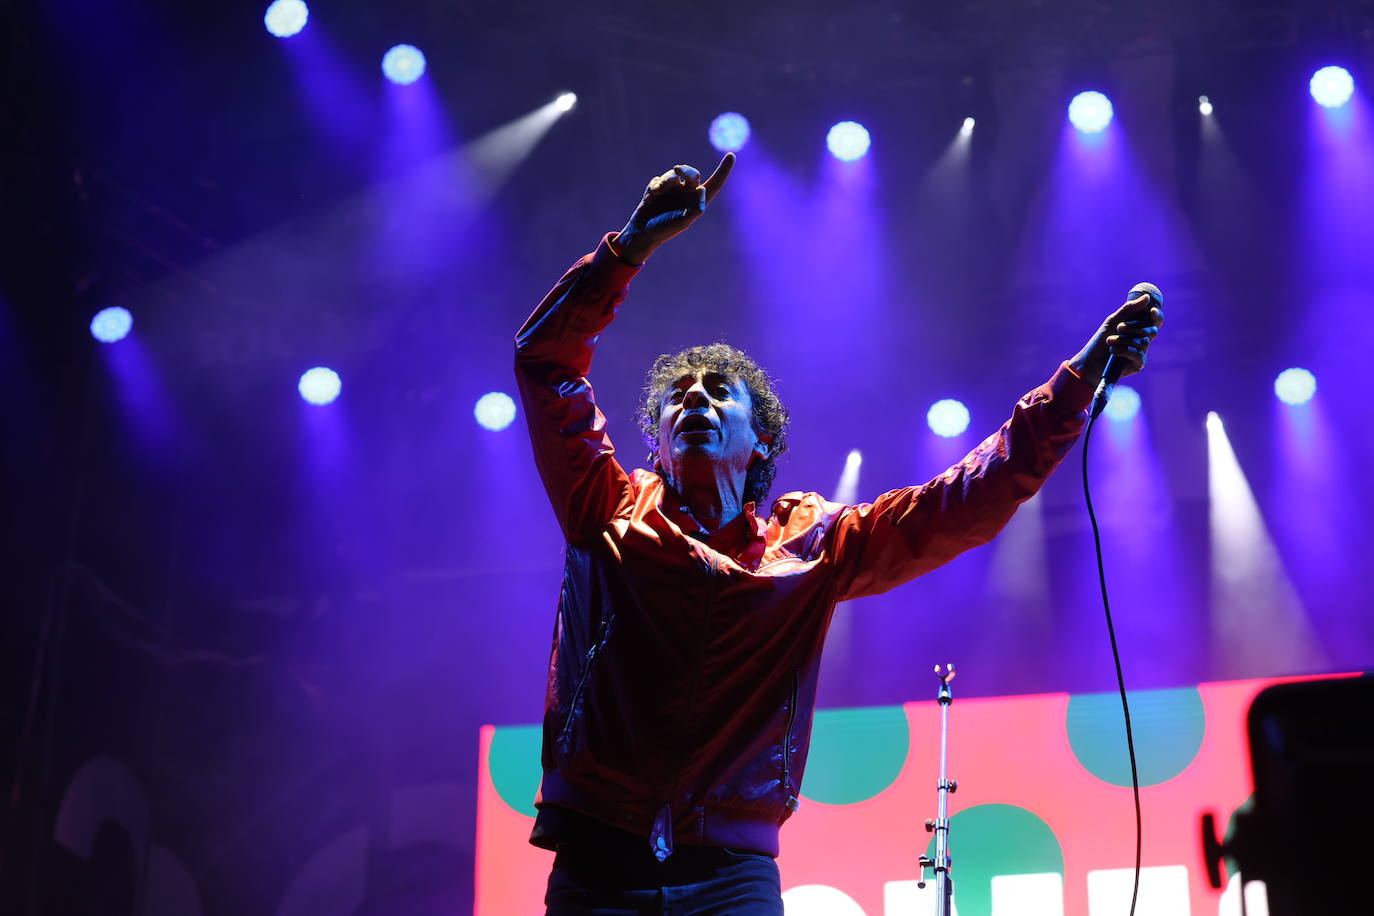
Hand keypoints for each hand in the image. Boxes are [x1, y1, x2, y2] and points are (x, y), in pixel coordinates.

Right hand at [612, 153, 734, 264]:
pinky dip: (654, 187)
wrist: (642, 232)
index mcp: (697, 201)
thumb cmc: (664, 230)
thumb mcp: (681, 222)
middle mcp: (687, 193)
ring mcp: (673, 189)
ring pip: (673, 175)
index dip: (723, 170)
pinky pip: (658, 179)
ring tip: (656, 193)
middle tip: (677, 169)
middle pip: (692, 173)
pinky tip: (649, 199)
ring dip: (665, 181)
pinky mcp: (658, 188)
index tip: (731, 155)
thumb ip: (693, 208)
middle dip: (685, 170)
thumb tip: (703, 189)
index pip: (715, 183)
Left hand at [1069, 293, 1164, 383]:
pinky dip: (1124, 351)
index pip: (1155, 321)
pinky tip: (1113, 350)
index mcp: (1140, 328)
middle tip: (1119, 327)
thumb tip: (1147, 297)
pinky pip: (1138, 355)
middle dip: (1135, 327)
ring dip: (1123, 340)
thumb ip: (1129, 309)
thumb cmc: (1101, 340)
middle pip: (1152, 330)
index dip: (1157, 315)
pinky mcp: (1138, 364)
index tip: (1151, 311)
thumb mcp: (1113, 321)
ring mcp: (1142, 352)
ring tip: (1109, 341)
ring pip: (1144, 342)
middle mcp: (1143, 339)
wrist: (1090, 360)